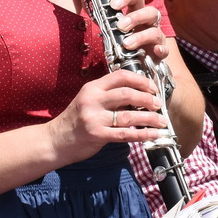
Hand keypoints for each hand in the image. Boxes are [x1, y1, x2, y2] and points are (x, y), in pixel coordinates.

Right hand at [49, 69, 166, 161]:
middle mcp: (93, 100)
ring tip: (162, 121)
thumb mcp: (88, 101)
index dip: (140, 80)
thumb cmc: (74, 121)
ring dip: (149, 118)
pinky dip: (143, 134)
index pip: (120, 76)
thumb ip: (108, 96)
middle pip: (127, 93)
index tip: (152, 86)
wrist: (55, 141)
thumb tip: (136, 94)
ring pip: (129, 115)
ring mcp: (94, 118)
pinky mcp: (97, 135)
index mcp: (92, 88)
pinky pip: (125, 134)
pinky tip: (153, 135)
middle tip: (158, 104)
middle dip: (147, 98)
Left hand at [111, 0, 169, 61]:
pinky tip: (155, 51)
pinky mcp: (160, 52)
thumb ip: (108, 20)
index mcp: (137, 13)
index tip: (113, 4)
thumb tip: (93, 6)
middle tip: (120, 26)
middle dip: (135, 17)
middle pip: (150, 11)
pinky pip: (164, 49)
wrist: (138, 62)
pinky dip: (161, 49)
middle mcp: (149, 23)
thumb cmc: (124, 42)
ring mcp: (156, 37)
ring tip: (126, 44)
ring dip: (141, 37)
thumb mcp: (114, 30)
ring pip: (155, 31)